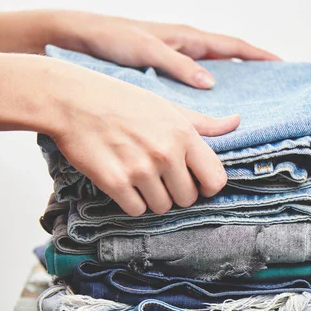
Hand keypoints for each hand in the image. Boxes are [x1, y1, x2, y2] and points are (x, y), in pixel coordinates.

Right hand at [44, 58, 239, 215]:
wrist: (73, 100)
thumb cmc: (124, 101)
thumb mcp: (169, 107)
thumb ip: (205, 123)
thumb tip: (237, 122)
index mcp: (184, 135)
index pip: (216, 180)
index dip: (208, 187)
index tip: (196, 182)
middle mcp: (166, 153)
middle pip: (189, 198)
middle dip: (178, 193)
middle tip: (162, 178)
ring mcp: (140, 169)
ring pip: (163, 207)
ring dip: (154, 198)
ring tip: (141, 177)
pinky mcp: (115, 182)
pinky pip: (136, 210)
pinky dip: (132, 202)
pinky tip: (124, 183)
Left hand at [48, 10, 278, 88]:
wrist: (78, 37)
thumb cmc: (112, 38)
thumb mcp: (147, 49)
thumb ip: (179, 65)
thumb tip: (212, 83)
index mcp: (188, 38)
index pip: (233, 47)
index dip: (258, 55)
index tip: (281, 65)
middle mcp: (186, 48)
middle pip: (228, 60)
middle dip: (251, 72)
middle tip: (272, 91)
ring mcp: (177, 60)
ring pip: (213, 73)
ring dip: (231, 85)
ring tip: (248, 106)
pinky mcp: (164, 72)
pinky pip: (195, 83)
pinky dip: (208, 95)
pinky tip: (210, 113)